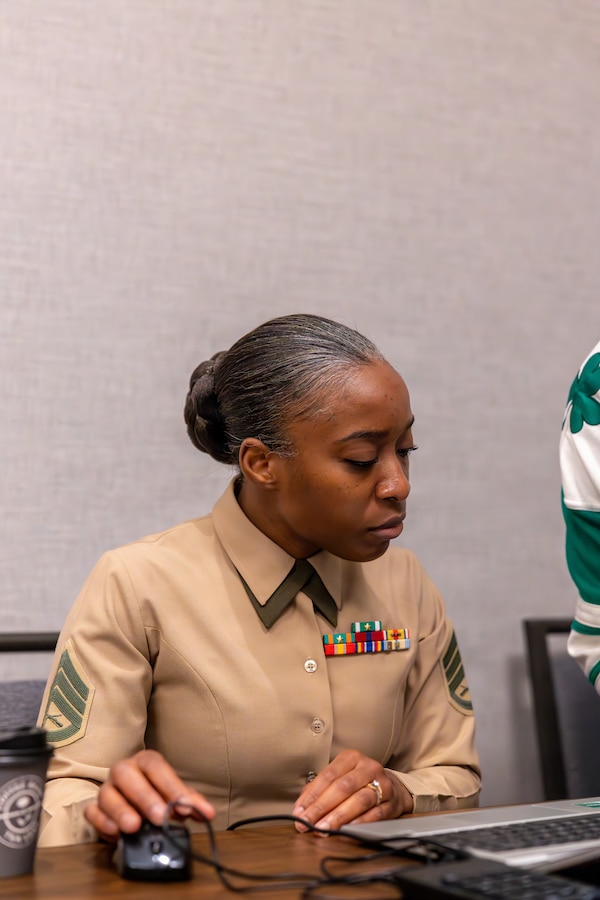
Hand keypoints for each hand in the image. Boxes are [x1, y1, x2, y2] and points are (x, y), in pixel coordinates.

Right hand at [84, 749, 214, 841]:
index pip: (157, 767)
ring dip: (121, 811)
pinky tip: (116, 833)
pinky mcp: (95, 807)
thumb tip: (207, 813)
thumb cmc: (155, 794)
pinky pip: (92, 811)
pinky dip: (102, 822)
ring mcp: (107, 788)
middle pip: (127, 775)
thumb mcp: (174, 795)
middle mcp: (124, 770)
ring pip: (106, 793)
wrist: (130, 802)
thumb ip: (190, 802)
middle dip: (145, 797)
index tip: (185, 807)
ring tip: (135, 827)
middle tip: (160, 817)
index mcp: (145, 762)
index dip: (172, 786)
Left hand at [292, 749, 411, 832]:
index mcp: (351, 758)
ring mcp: (383, 784)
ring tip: (324, 829)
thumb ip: (319, 790)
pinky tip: (347, 830)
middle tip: (308, 823)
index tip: (299, 812)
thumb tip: (301, 808)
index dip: (312, 795)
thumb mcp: (340, 777)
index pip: (328, 776)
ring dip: (339, 816)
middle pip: (342, 787)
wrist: (392, 787)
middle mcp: (368, 767)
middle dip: (322, 807)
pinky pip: (376, 814)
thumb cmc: (358, 783)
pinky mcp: (392, 802)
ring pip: (360, 800)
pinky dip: (360, 823)